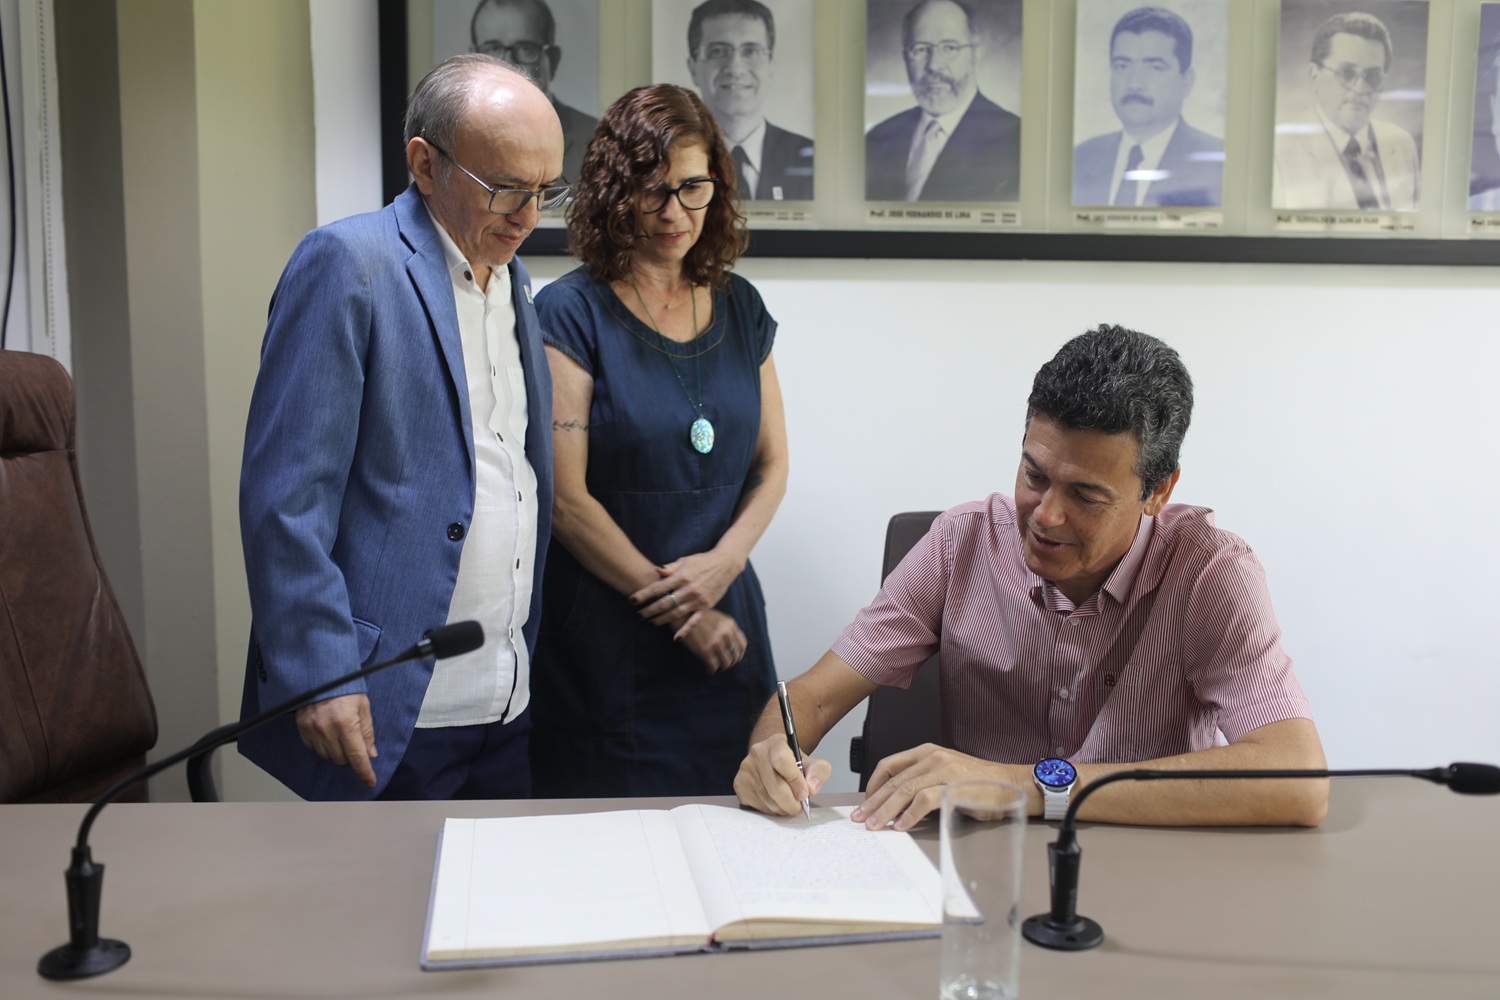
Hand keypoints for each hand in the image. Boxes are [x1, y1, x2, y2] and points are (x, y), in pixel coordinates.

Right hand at [295, 693, 377, 787]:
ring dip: (337, 753)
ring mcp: (312, 730)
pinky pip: (313, 749)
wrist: (320, 674)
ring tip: (341, 737)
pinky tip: (328, 735)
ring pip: (327, 756)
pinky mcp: (302, 728)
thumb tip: (370, 753)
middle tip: (355, 745)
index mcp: (346, 722)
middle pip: (341, 759)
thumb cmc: (344, 686)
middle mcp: (327, 729)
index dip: (364, 771)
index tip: (369, 781)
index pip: (357, 756)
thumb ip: (367, 731)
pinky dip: (323, 747)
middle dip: (351, 757)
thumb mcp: (363, 705)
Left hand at [632, 550, 742, 626]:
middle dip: (649, 610)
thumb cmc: (702, 561)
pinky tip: (676, 638)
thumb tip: (656, 570)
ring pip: (676, 613)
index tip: (632, 600)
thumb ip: (670, 568)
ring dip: (661, 619)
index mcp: (681, 576)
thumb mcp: (685, 561)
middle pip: (664, 603)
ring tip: (650, 622)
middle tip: (639, 614)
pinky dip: (685, 630)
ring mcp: (698, 599)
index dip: (644, 595)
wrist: (725, 564)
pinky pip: (694, 621)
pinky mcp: (706, 607)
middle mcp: (688, 589)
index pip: (658, 587)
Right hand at [674, 609, 746, 674]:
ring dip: (722, 668)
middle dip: (730, 662)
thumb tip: (731, 643)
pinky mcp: (705, 650)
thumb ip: (726, 628)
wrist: (682, 614)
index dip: (740, 654)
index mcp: (730, 624)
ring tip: (716, 669)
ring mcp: (716, 642)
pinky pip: (713, 666)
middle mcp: (726, 633)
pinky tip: (708, 671)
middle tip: (724, 665)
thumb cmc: (697, 615)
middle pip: (735, 655)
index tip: (735, 658)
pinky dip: (711, 671)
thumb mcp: (717, 617)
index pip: (743, 644)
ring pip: (726, 663)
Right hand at [734, 733, 831, 815]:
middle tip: (799, 805)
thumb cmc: (793, 762)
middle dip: (792, 802)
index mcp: (776, 743)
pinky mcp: (739, 784)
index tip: (804, 794)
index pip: (782, 760)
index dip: (795, 781)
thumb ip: (819, 772)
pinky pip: (758, 806)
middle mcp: (757, 753)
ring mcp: (746, 769)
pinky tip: (776, 801)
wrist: (772, 759)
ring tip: (788, 803)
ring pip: (768, 800)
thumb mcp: (812, 762)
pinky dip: (771, 810)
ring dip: (782, 808)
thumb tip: (811, 788)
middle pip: (775, 787)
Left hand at [852, 744, 1024, 831]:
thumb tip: (895, 805)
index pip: (889, 765)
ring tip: (874, 826)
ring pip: (904, 790)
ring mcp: (942, 770)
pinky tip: (901, 826)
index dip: (873, 785)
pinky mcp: (953, 786)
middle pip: (893, 781)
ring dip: (885, 811)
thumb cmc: (977, 783)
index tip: (865, 802)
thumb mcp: (944, 774)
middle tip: (860, 818)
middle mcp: (931, 757)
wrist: (1010, 783)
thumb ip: (921, 782)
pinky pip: (924, 800)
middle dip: (873, 802)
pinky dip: (909, 815)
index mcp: (926, 752)